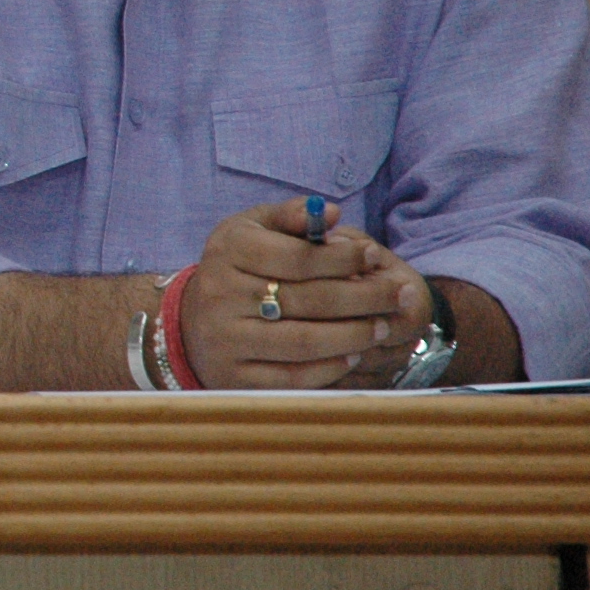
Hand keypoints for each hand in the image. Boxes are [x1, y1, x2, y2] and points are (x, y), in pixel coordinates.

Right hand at [182, 198, 427, 388]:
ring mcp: (226, 339)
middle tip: (398, 295)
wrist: (192, 323)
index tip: (375, 255)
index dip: (344, 257)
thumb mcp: (253, 230)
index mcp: (228, 250)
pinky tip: (352, 354)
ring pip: (305, 341)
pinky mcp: (234, 377)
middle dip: (364, 297)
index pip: (299, 256)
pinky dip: (330, 367)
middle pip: (310, 299)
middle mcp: (221, 294)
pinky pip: (293, 377)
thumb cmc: (237, 269)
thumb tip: (330, 213)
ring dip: (354, 335)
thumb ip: (291, 216)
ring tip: (381, 326)